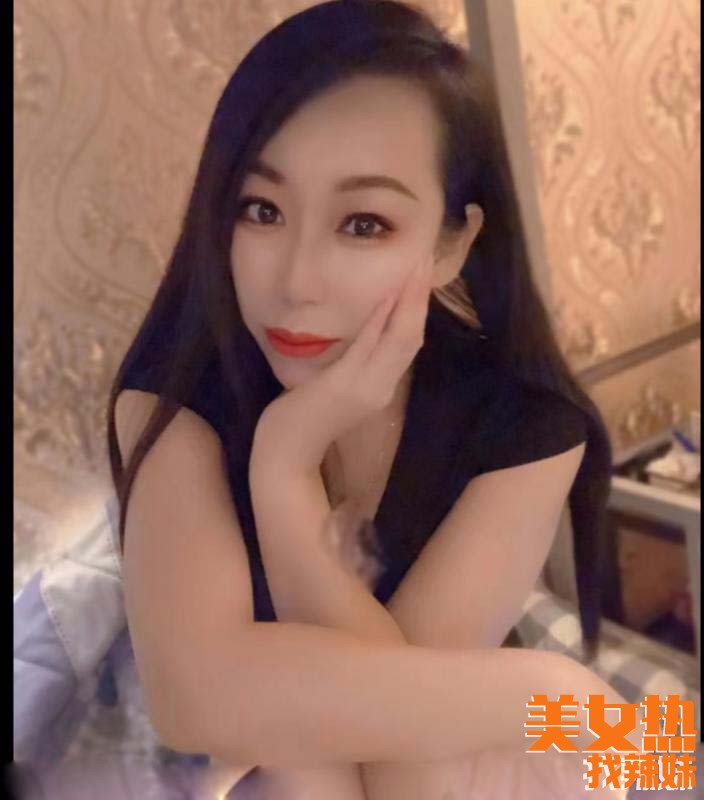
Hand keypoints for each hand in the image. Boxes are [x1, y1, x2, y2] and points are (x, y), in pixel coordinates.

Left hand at [252, 252, 434, 473]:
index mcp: (380, 384)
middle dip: (421, 295)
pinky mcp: (345, 385)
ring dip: (410, 299)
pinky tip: (389, 295)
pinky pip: (369, 346)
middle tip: (427, 257)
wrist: (285, 452)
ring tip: (418, 267)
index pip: (409, 340)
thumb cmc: (304, 417)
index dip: (419, 306)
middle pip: (413, 335)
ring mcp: (366, 387)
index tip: (422, 273)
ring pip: (400, 338)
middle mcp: (381, 386)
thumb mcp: (335, 382)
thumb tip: (366, 327)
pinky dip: (381, 319)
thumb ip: (354, 359)